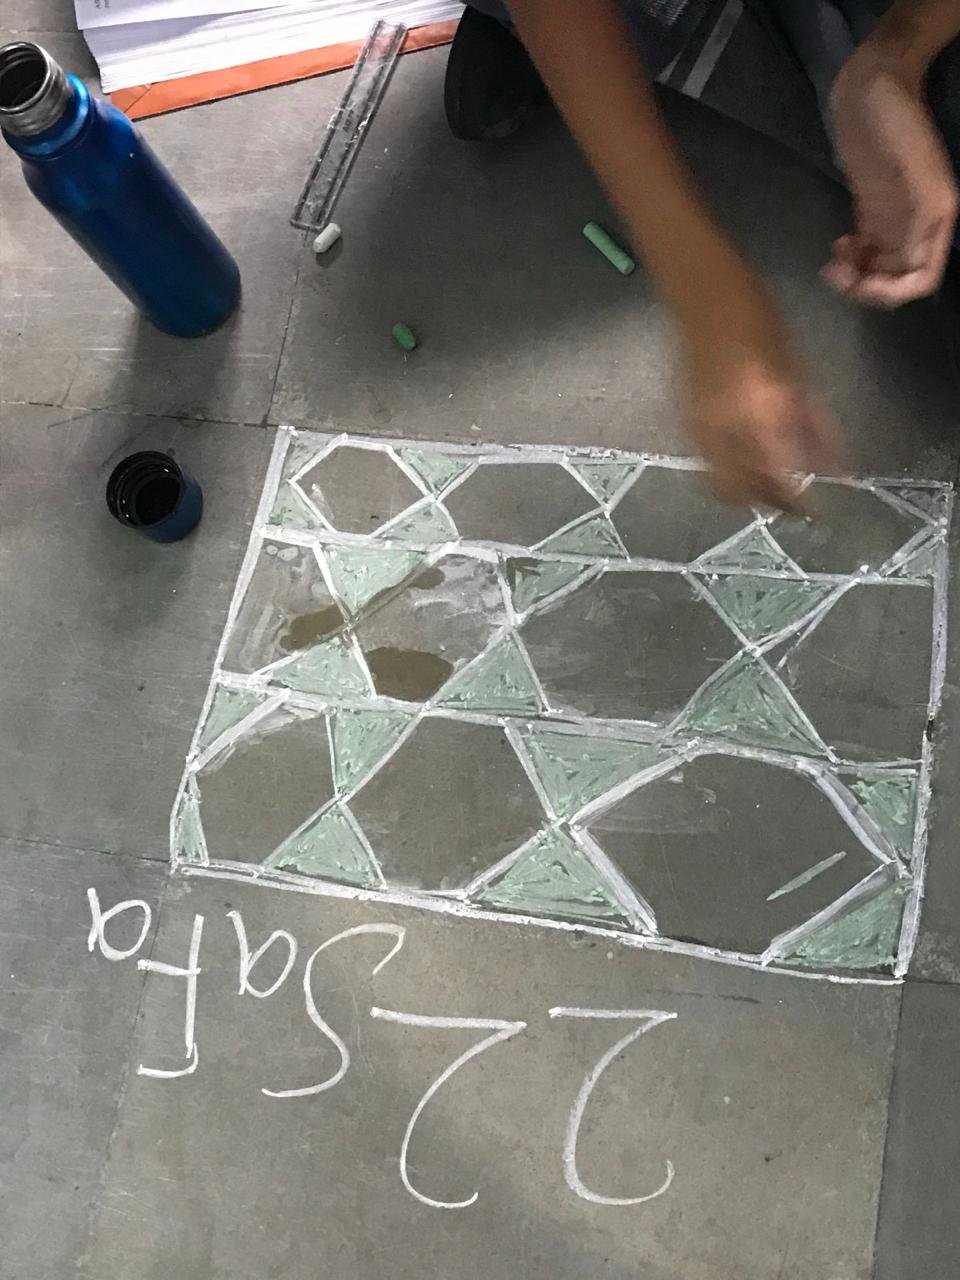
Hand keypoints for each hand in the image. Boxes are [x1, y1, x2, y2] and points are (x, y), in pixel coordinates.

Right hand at [682, 289, 844, 510]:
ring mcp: (699, 433)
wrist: (705, 302)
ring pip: (721, 486)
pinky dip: (730, 473)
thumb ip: (814, 426)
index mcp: (758, 418)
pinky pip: (708, 466)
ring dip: (748, 492)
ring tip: (771, 482)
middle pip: (743, 494)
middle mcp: (724, 434)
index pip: (778, 481)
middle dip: (769, 503)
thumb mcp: (797, 375)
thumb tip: (837, 466)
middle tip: (793, 500)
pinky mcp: (687, 427)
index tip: (816, 510)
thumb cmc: (760, 326)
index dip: (798, 503)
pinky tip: (747, 458)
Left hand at [825, 46, 957, 306]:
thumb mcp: (911, 167)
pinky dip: (851, 259)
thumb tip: (913, 262)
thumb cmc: (894, 120)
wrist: (872, 84)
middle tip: (836, 274)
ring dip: (856, 276)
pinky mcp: (871, 209)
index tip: (861, 281)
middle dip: (867, 287)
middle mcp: (917, 224)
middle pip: (897, 280)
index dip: (893, 292)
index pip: (922, 278)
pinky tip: (837, 247)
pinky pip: (865, 251)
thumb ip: (917, 213)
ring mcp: (893, 217)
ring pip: (879, 269)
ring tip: (833, 263)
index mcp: (934, 218)